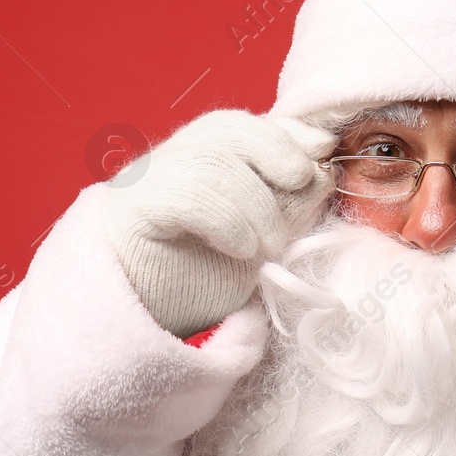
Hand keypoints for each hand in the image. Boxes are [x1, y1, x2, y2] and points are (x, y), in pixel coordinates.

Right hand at [103, 109, 335, 336]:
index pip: (243, 126)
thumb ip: (286, 205)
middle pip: (227, 128)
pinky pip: (188, 193)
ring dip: (257, 202)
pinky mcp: (132, 207)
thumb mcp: (258, 241)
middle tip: (303, 182)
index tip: (324, 149)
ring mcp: (146, 181)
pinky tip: (242, 248)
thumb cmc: (198, 285)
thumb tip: (322, 168)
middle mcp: (169, 163)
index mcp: (198, 162)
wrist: (140, 328)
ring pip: (213, 159)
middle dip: (276, 148)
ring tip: (270, 245)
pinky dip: (228, 220)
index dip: (286, 131)